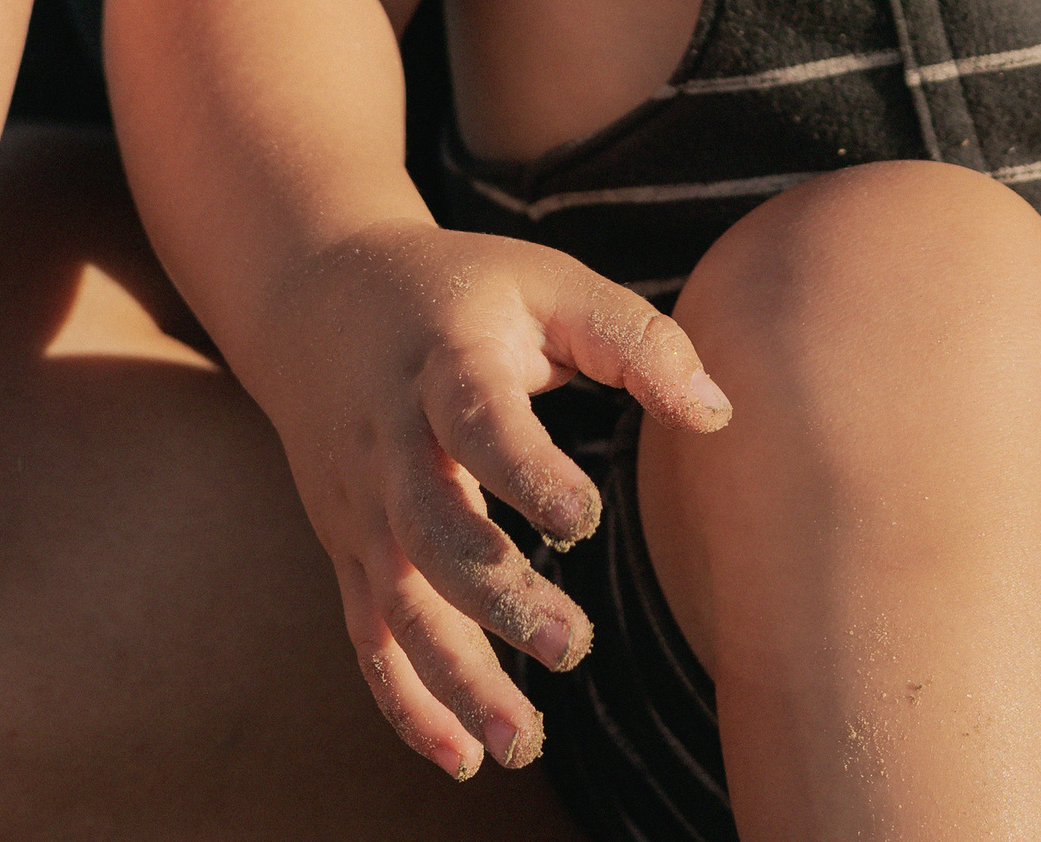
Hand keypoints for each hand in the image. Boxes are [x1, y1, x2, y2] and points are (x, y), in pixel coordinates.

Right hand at [260, 220, 731, 778]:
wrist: (322, 298)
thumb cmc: (462, 292)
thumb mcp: (546, 283)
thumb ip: (635, 342)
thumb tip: (719, 416)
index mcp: (442, 363)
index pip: (475, 422)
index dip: (525, 472)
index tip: (586, 517)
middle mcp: (389, 442)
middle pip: (430, 531)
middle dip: (496, 597)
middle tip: (573, 648)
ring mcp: (360, 505)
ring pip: (396, 605)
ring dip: (454, 679)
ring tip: (523, 743)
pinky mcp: (348, 550)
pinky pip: (368, 640)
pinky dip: (406, 705)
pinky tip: (463, 757)